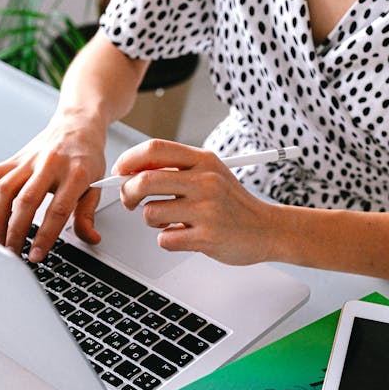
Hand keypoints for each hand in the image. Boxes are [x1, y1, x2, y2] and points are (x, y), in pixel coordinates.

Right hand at [0, 109, 106, 261]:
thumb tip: (90, 238)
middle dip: (16, 231)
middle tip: (13, 252)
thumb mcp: (96, 186)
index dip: (45, 236)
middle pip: (26, 201)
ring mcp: (28, 161)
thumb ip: (88, 214)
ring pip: (5, 189)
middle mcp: (49, 165)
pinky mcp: (14, 159)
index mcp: (75, 173)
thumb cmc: (87, 157)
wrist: (77, 124)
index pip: (57, 210)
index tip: (36, 255)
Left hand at [114, 139, 276, 265]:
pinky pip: (166, 240)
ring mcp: (207, 210)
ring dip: (151, 221)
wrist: (267, 229)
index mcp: (203, 161)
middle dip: (128, 193)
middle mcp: (205, 181)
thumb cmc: (233, 203)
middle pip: (145, 181)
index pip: (154, 149)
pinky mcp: (208, 237)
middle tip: (130, 202)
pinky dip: (167, 240)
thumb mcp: (210, 173)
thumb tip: (132, 171)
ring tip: (169, 222)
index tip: (121, 172)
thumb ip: (176, 170)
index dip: (129, 160)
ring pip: (151, 213)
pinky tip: (183, 236)